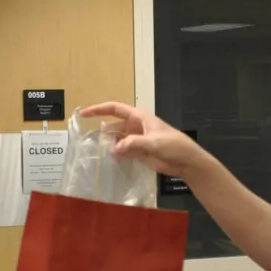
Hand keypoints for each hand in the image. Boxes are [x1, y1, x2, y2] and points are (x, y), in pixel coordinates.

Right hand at [80, 102, 210, 179]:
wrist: (187, 162)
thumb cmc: (174, 146)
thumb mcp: (153, 142)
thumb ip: (133, 144)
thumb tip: (114, 149)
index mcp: (140, 117)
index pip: (115, 109)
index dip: (99, 109)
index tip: (84, 114)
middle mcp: (136, 127)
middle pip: (114, 126)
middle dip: (103, 132)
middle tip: (91, 141)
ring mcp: (137, 140)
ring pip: (118, 140)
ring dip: (110, 145)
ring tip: (100, 153)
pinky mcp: (140, 153)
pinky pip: (124, 152)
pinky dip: (117, 155)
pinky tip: (111, 160)